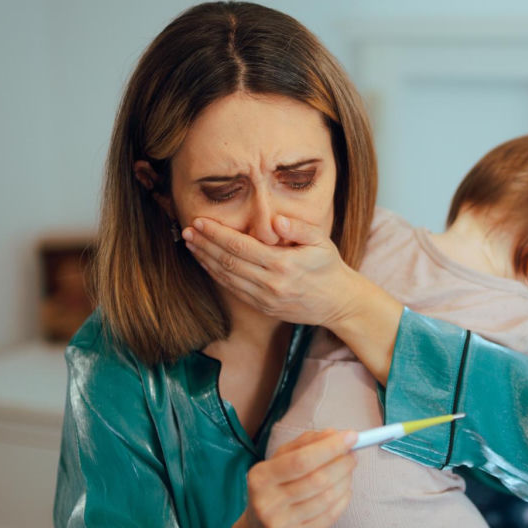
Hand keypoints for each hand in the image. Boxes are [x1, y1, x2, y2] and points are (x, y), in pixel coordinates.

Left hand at [182, 215, 358, 327]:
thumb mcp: (321, 241)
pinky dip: (217, 277)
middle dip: (205, 245)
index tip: (199, 222)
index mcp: (283, 264)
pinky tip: (208, 264)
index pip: (241, 246)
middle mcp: (271, 284)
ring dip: (206, 261)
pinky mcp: (264, 308)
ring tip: (191, 245)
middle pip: (228, 262)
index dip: (216, 234)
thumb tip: (275, 220)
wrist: (339, 302)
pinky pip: (235, 291)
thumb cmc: (329, 267)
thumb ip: (298, 228)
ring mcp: (266, 299)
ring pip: (227, 278)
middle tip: (187, 231)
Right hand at [230, 428, 357, 527]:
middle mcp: (267, 501)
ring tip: (348, 472)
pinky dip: (343, 500)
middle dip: (341, 463)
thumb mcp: (280, 462)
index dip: (329, 447)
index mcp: (260, 476)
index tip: (351, 436)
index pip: (301, 459)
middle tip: (353, 455)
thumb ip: (305, 443)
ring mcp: (281, 523)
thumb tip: (334, 433)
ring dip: (345, 481)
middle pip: (317, 479)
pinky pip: (330, 516)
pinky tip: (344, 491)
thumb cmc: (275, 490)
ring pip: (326, 497)